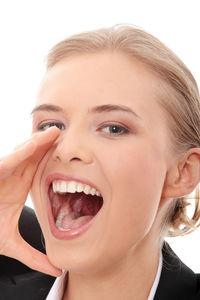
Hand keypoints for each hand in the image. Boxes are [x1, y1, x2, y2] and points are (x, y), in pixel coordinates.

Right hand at [0, 126, 61, 276]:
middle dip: (53, 145)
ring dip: (40, 142)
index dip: (59, 161)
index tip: (80, 156)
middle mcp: (14, 177)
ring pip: (23, 153)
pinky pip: (8, 160)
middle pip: (37, 156)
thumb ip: (34, 256)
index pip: (43, 169)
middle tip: (74, 136)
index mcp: (21, 187)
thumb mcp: (11, 243)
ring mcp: (3, 173)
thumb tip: (58, 269)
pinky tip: (34, 144)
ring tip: (57, 133)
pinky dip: (20, 152)